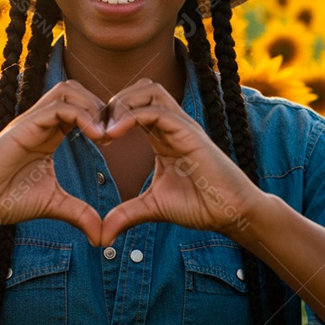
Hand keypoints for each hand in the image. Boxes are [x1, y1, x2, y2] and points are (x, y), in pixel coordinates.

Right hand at [0, 80, 111, 245]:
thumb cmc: (5, 199)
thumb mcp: (53, 205)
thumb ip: (79, 213)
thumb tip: (101, 236)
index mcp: (49, 133)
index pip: (80, 106)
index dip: (102, 116)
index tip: (115, 140)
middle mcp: (41, 122)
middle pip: (76, 90)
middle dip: (101, 105)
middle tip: (115, 132)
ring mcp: (31, 121)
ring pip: (68, 90)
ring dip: (93, 106)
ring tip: (106, 134)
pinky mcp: (24, 127)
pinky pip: (58, 107)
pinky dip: (82, 115)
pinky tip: (96, 136)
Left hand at [99, 78, 266, 246]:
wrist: (231, 214)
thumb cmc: (200, 206)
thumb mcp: (153, 208)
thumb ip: (126, 214)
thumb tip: (102, 236)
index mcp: (164, 135)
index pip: (135, 105)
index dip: (111, 115)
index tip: (93, 137)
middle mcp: (173, 124)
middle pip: (141, 88)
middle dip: (114, 102)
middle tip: (96, 129)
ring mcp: (183, 125)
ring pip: (149, 90)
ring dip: (122, 103)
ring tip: (105, 130)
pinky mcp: (190, 133)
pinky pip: (158, 111)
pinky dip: (132, 116)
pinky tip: (114, 135)